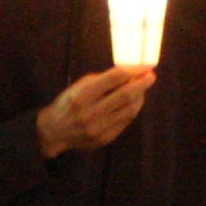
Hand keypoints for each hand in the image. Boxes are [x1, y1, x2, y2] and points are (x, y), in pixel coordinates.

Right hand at [36, 65, 153, 156]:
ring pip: (129, 110)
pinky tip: (134, 102)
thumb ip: (102, 80)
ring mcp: (99, 128)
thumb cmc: (68, 103)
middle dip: (141, 84)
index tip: (144, 66)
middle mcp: (91, 112)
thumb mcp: (79, 86)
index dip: (133, 71)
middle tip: (151, 76)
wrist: (54, 131)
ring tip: (142, 88)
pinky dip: (133, 110)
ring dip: (139, 97)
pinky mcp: (105, 138)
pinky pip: (125, 122)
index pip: (114, 78)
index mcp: (82, 95)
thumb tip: (128, 73)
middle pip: (125, 95)